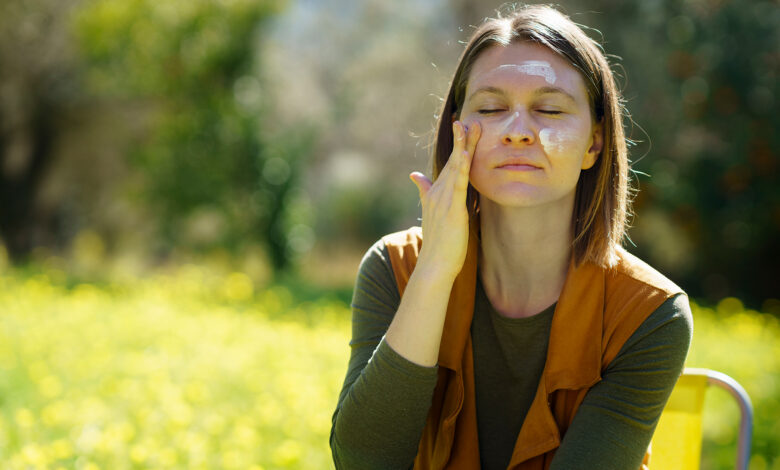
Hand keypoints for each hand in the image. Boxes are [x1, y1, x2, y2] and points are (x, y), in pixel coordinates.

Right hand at [409, 120, 480, 279]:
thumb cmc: (438, 243)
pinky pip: (458, 184)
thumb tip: (414, 175)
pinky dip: (461, 168)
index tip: (460, 127)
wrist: (435, 263)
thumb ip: (424, 192)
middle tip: (466, 119)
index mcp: (436, 194)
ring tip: (468, 127)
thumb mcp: (432, 214)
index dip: (455, 146)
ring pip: (455, 168)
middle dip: (460, 140)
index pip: (448, 165)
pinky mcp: (452, 209)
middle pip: (451, 161)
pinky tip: (465, 154)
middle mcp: (438, 193)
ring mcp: (444, 200)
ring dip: (462, 146)